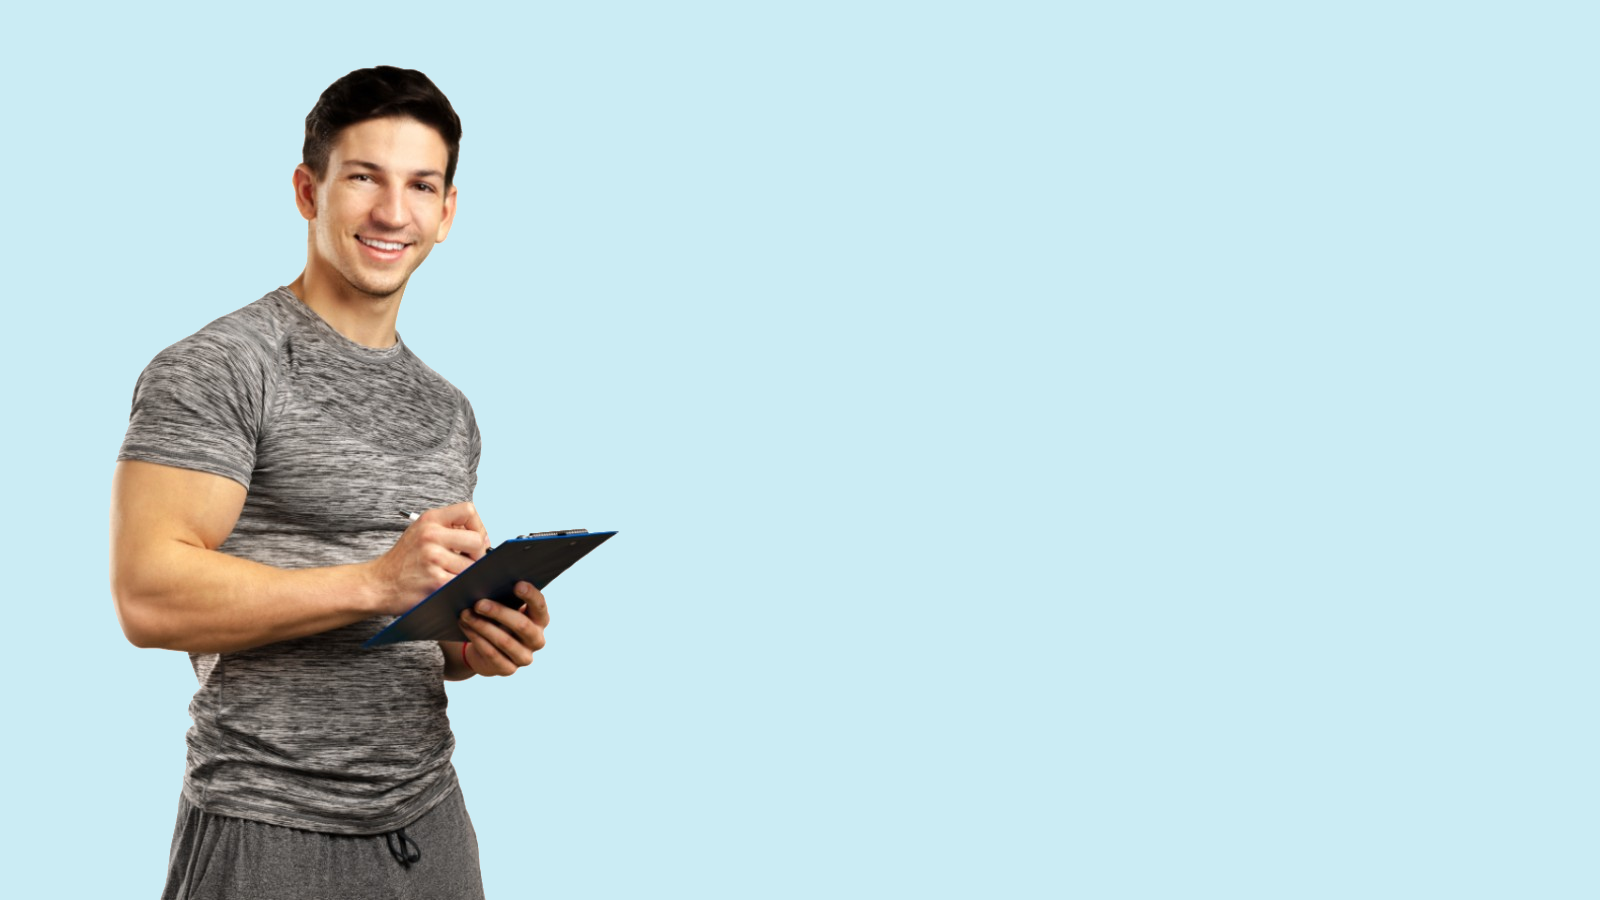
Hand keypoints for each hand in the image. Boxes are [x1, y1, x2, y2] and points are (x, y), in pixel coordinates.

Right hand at [369, 502, 489, 614]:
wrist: (377, 583)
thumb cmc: (403, 560)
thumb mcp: (421, 532)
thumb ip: (449, 529)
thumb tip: (484, 539)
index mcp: (430, 519)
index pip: (469, 510)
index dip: (478, 526)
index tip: (473, 539)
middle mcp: (431, 535)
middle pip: (476, 540)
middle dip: (477, 554)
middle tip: (467, 561)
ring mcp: (433, 558)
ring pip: (472, 565)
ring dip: (466, 573)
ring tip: (451, 574)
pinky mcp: (435, 580)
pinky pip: (463, 581)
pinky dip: (460, 585)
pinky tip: (447, 584)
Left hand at [460, 582, 548, 675]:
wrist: (487, 651)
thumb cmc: (497, 620)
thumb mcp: (504, 607)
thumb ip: (502, 594)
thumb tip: (485, 577)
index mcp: (540, 619)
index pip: (540, 606)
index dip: (530, 595)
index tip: (516, 584)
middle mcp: (537, 639)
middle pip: (522, 625)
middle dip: (499, 612)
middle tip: (478, 603)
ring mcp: (524, 657)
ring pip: (504, 641)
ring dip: (482, 626)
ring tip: (465, 614)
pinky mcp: (508, 669)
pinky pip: (492, 654)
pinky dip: (477, 639)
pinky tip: (465, 626)